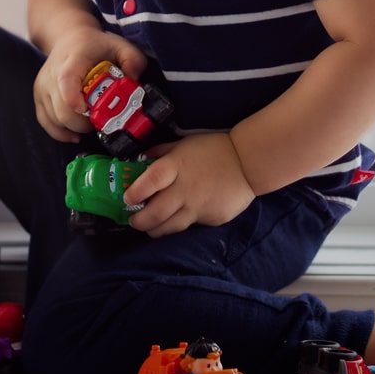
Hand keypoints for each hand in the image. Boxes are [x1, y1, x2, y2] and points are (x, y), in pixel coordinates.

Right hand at [32, 22, 149, 143]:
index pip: (66, 82)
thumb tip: (134, 80)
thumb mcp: (120, 45)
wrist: (69, 38)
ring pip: (55, 120)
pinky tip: (75, 134)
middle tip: (101, 119)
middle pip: (62, 110)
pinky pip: (45, 122)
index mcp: (72, 61)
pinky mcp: (39, 97)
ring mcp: (43, 87)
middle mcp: (52, 74)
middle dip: (85, 123)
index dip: (75, 100)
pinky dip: (60, 132)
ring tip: (91, 120)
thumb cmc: (95, 45)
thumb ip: (133, 60)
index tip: (88, 109)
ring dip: (75, 128)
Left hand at [122, 133, 254, 237]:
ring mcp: (199, 207)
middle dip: (139, 221)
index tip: (126, 197)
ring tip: (149, 227)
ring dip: (155, 230)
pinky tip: (177, 221)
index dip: (135, 191)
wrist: (248, 163)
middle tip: (133, 220)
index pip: (151, 181)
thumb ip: (161, 152)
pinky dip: (180, 225)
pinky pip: (190, 226)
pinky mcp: (212, 219)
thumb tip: (139, 160)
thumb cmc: (213, 150)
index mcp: (176, 166)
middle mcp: (185, 189)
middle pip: (156, 213)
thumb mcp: (183, 144)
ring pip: (170, 227)